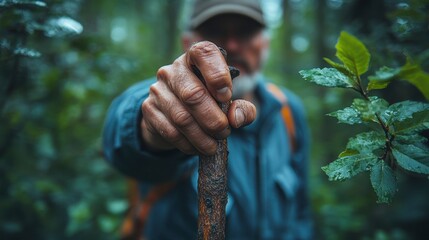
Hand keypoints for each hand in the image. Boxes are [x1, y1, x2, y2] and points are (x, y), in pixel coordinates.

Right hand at [141, 41, 255, 154]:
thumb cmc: (209, 103)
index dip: (218, 74)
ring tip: (213, 146)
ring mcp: (158, 89)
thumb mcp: (229, 103)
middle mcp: (173, 70)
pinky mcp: (149, 109)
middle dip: (213, 120)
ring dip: (202, 137)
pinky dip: (188, 144)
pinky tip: (197, 148)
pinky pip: (170, 131)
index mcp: (196, 58)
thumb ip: (242, 109)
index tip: (226, 96)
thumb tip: (236, 119)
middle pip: (193, 94)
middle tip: (224, 132)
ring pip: (182, 118)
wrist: (173, 116)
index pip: (204, 53)